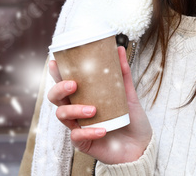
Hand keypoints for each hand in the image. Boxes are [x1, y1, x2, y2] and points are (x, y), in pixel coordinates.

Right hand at [47, 46, 152, 164]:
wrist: (141, 146)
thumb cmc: (131, 120)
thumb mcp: (128, 95)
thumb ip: (122, 73)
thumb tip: (120, 49)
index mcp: (83, 96)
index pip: (64, 82)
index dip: (56, 73)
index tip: (54, 63)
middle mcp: (76, 110)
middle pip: (55, 98)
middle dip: (59, 89)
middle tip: (74, 85)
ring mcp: (78, 126)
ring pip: (61, 115)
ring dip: (75, 110)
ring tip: (93, 110)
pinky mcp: (83, 142)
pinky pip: (77, 136)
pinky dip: (89, 132)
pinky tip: (102, 130)